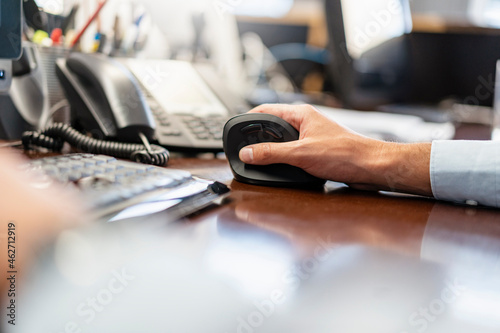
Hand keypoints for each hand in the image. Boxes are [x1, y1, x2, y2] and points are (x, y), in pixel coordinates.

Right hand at [238, 104, 432, 195]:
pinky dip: (284, 158)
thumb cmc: (344, 153)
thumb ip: (271, 153)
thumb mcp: (300, 154)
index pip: (266, 111)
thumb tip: (248, 153)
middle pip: (272, 126)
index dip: (249, 120)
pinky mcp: (316, 150)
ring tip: (260, 160)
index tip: (236, 132)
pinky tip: (281, 167)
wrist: (371, 167)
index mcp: (301, 114)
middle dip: (258, 138)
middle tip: (245, 150)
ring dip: (272, 149)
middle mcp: (305, 122)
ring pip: (282, 140)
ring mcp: (311, 136)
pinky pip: (293, 151)